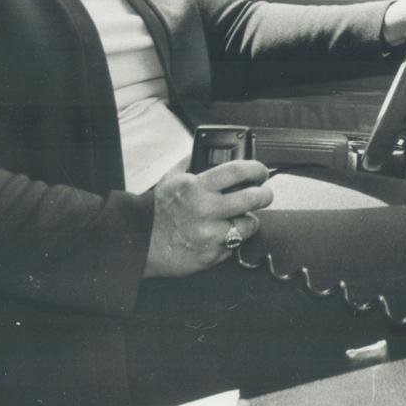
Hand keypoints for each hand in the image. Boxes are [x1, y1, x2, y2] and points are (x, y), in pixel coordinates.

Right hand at [143, 161, 272, 277]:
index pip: (237, 171)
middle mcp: (204, 209)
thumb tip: (207, 150)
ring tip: (240, 218)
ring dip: (249, 221)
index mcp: (196, 187)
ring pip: (248, 225)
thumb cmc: (157, 210)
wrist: (139, 242)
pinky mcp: (210, 255)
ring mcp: (208, 234)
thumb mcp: (171, 178)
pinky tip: (221, 235)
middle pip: (252, 198)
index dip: (256, 169)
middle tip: (264, 194)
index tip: (261, 172)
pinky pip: (234, 245)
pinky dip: (232, 240)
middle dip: (265, 195)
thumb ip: (190, 163)